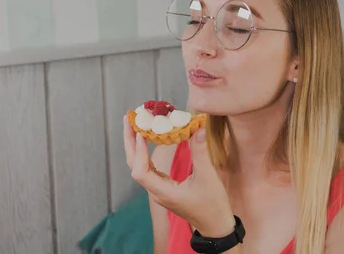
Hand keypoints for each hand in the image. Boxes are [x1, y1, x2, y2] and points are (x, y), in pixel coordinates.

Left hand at [123, 114, 235, 237]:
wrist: (215, 224)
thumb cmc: (212, 204)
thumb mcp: (208, 177)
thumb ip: (200, 152)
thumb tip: (198, 128)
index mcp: (163, 192)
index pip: (140, 171)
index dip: (138, 151)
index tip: (141, 132)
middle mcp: (156, 191)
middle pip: (135, 166)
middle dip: (130, 142)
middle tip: (129, 119)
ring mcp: (159, 189)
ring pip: (140, 166)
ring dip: (136, 145)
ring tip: (135, 124)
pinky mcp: (164, 187)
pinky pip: (148, 167)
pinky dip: (146, 152)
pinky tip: (148, 139)